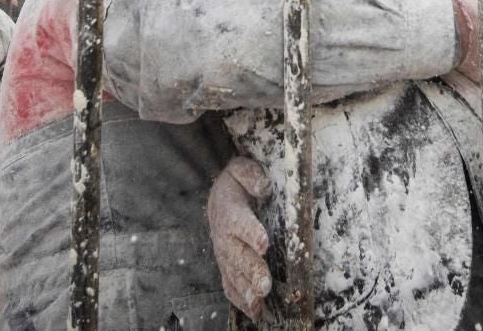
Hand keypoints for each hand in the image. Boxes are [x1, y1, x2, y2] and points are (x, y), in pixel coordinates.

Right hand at [207, 157, 271, 319]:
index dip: (251, 233)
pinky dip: (241, 300)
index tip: (263, 243)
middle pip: (238, 256)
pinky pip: (230, 286)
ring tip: (259, 302)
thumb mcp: (240, 169)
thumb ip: (250, 174)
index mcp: (230, 212)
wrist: (218, 201)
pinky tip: (255, 312)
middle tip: (265, 285)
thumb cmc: (236, 186)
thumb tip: (263, 186)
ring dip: (247, 290)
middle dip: (252, 271)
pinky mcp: (227, 268)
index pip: (240, 223)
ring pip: (234, 275)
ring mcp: (225, 255)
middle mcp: (225, 237)